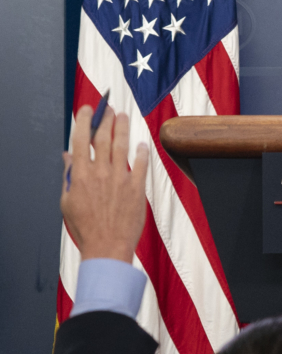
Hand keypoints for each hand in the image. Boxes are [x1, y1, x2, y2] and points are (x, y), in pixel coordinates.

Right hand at [61, 104, 148, 262]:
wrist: (107, 246)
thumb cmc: (85, 226)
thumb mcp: (68, 201)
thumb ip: (69, 176)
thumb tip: (68, 157)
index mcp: (80, 175)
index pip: (81, 140)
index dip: (84, 121)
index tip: (88, 109)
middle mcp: (100, 173)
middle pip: (103, 138)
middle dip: (106, 119)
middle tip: (109, 108)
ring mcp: (120, 179)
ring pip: (121, 146)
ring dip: (122, 128)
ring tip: (123, 116)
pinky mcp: (137, 188)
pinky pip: (141, 164)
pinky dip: (142, 152)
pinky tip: (142, 144)